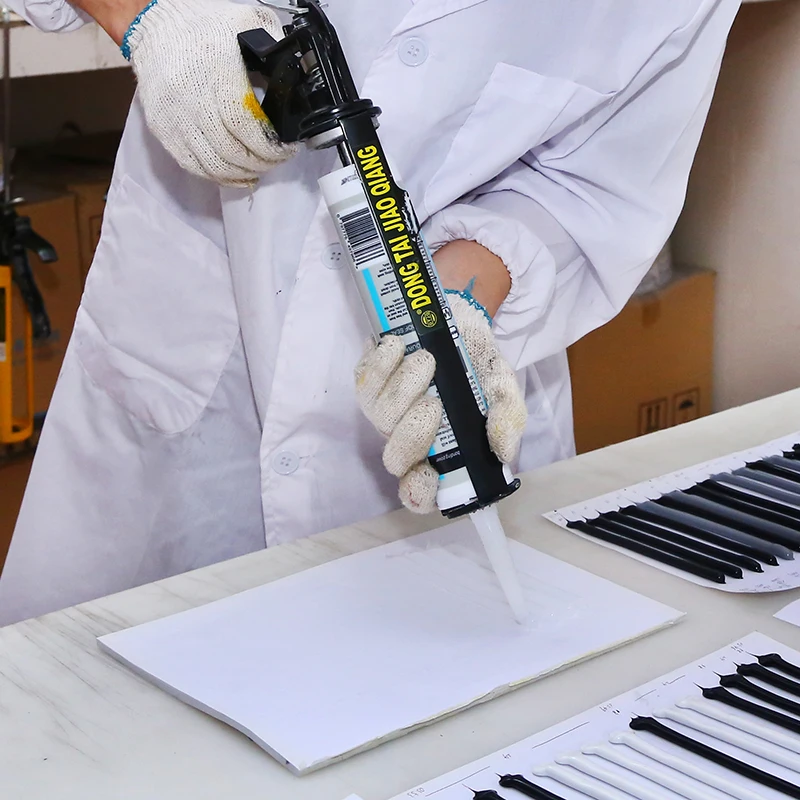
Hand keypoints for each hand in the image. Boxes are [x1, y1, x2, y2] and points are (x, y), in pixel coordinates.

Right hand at [121, 0, 295, 185]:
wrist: (156, 25)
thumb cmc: (205, 25)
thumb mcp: (248, 23)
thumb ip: (275, 50)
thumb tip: (298, 79)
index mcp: (217, 73)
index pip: (246, 126)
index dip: (270, 146)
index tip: (286, 148)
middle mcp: (193, 100)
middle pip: (232, 152)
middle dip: (262, 163)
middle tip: (276, 159)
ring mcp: (176, 118)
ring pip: (215, 165)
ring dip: (243, 173)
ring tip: (258, 167)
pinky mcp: (164, 130)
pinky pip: (194, 166)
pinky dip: (219, 176)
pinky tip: (236, 174)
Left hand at [355, 292, 526, 514]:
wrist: (459, 318)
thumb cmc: (478, 362)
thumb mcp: (502, 387)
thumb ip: (507, 418)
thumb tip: (503, 451)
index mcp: (440, 451)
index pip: (420, 491)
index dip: (418, 493)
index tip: (428, 475)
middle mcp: (407, 437)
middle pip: (396, 458)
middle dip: (414, 433)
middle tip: (435, 402)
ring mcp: (384, 412)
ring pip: (380, 418)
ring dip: (403, 388)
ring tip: (427, 360)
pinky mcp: (368, 382)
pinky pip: (365, 383)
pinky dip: (382, 364)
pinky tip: (399, 346)